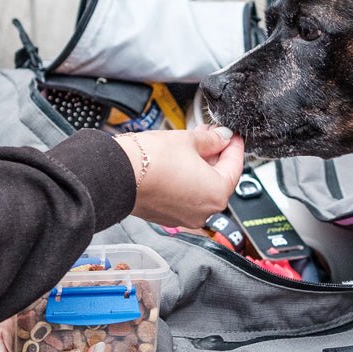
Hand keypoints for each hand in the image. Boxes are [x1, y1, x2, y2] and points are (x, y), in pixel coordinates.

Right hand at [116, 125, 244, 227]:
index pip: (235, 166)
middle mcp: (204, 211)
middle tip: (212, 135)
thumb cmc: (151, 160)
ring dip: (201, 165)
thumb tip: (222, 137)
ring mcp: (184, 216)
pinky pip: (185, 195)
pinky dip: (187, 178)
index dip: (234, 145)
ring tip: (194, 143)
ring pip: (201, 187)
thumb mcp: (188, 140)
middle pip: (219, 178)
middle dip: (216, 154)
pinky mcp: (167, 215)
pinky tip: (181, 160)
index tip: (232, 135)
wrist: (117, 175)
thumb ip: (211, 140)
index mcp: (217, 194)